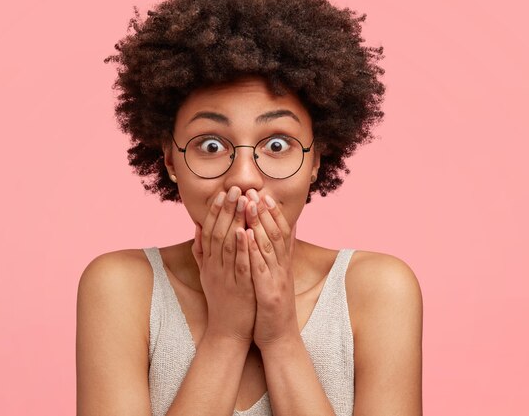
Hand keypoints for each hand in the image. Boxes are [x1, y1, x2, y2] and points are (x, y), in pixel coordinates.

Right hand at [191, 186, 255, 344]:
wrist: (227, 332)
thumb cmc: (221, 301)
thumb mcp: (207, 274)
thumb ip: (202, 251)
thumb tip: (198, 227)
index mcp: (209, 263)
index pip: (210, 231)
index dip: (216, 211)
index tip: (223, 193)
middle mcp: (215, 267)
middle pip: (219, 233)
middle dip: (227, 210)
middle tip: (235, 189)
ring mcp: (226, 277)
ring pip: (229, 245)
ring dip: (235, 221)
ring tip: (242, 201)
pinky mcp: (240, 287)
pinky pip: (240, 265)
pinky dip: (243, 247)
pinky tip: (247, 231)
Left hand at [244, 190, 299, 349]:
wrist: (279, 338)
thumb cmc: (271, 307)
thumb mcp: (273, 279)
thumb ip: (273, 258)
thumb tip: (273, 237)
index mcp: (281, 264)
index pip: (280, 232)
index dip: (272, 212)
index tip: (262, 193)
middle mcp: (282, 268)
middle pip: (275, 233)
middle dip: (264, 211)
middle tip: (255, 190)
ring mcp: (277, 279)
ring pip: (269, 246)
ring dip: (259, 223)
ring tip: (250, 204)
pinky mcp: (269, 293)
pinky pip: (261, 268)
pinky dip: (254, 251)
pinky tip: (246, 236)